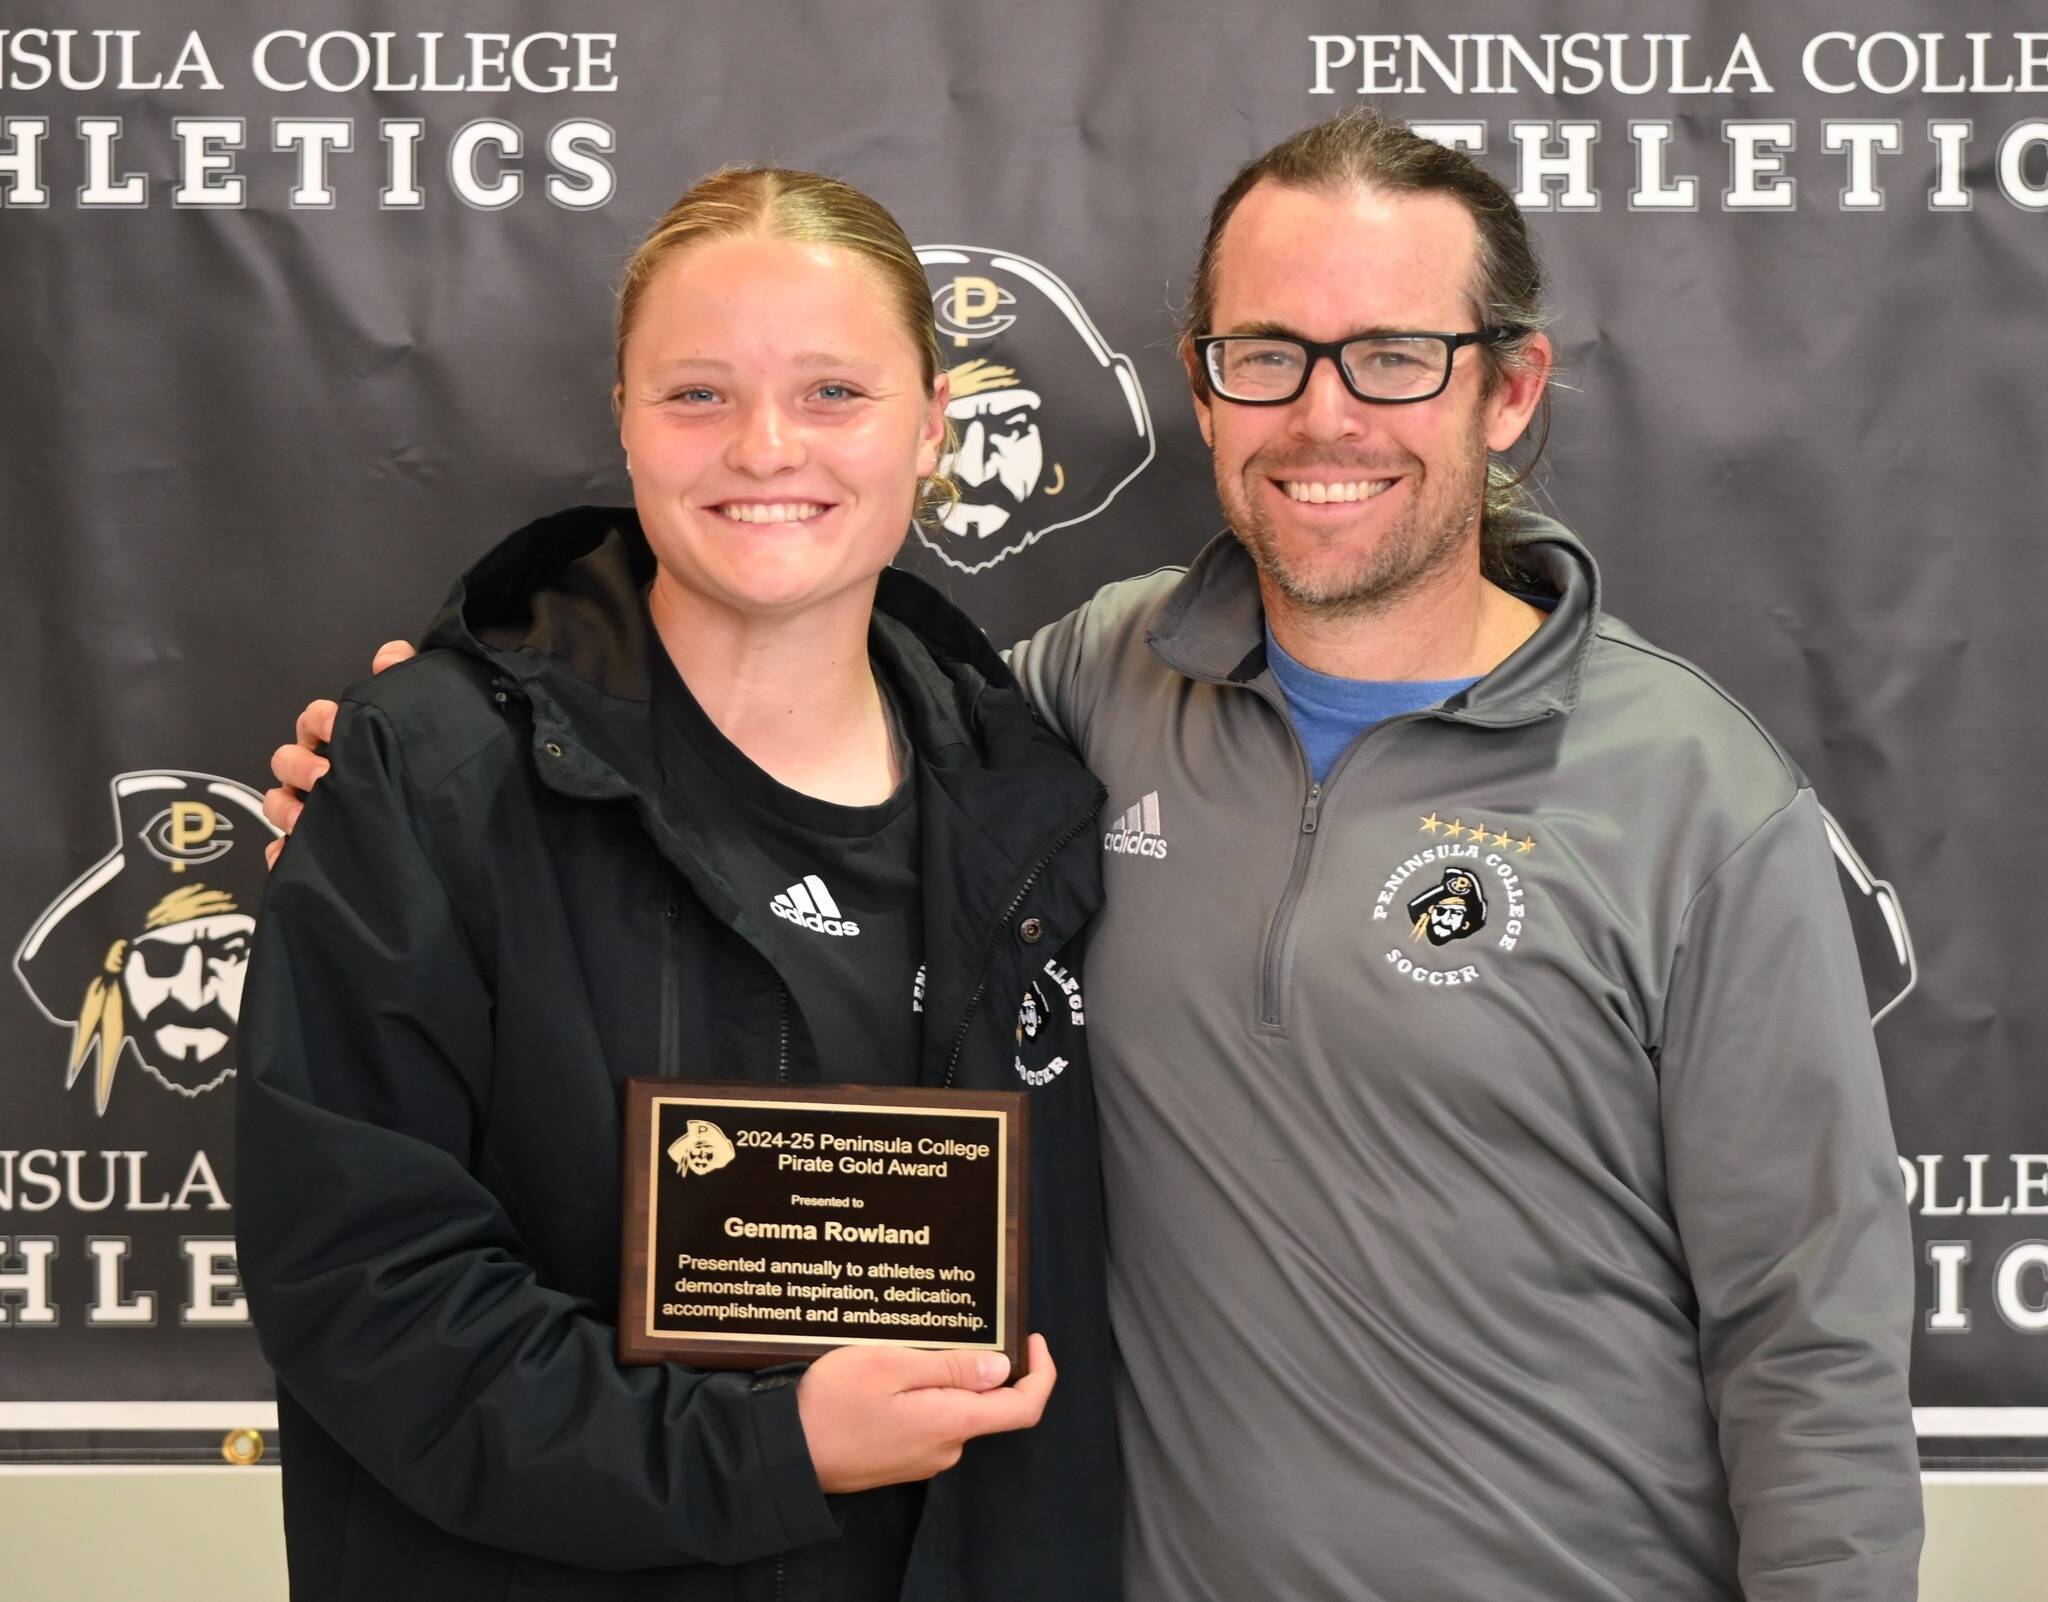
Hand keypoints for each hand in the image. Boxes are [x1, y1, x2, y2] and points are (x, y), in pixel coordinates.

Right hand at [262, 640, 417, 866]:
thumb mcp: (416, 714)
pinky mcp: (315, 845)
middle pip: (286, 760)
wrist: (450, 825)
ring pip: (278, 803)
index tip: (336, 725)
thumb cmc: (419, 758)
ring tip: (308, 818)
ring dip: (286, 808)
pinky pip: (284, 852)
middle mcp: (322, 772)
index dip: (319, 720)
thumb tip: (389, 654)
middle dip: (301, 765)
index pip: (313, 720)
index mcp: (341, 738)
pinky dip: (280, 853)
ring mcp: (316, 809)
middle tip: (326, 774)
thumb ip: (403, 677)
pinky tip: (288, 853)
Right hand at [796, 1333, 1055, 1493]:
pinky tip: (892, 1376)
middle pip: (988, 1405)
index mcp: (951, 1422)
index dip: (1041, 1373)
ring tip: (908, 1346)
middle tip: (950, 1326)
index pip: (1023, 1408)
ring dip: (944, 1379)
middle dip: (979, 1365)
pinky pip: (930, 1423)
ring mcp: (923, 1459)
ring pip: (954, 1411)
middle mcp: (946, 1448)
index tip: (1032, 1338)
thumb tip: (1001, 1367)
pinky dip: (925, 1396)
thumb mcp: (891, 1366)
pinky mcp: (902, 1461)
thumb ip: (951, 1368)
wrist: (784, 1455)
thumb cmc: (833, 1403)